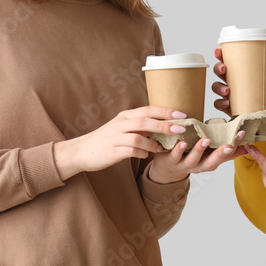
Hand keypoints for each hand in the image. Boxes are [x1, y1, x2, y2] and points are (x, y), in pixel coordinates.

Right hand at [53, 106, 189, 180]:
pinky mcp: (112, 151)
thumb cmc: (107, 140)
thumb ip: (141, 127)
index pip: (148, 110)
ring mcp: (115, 137)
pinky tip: (146, 155)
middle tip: (181, 129)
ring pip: (138, 137)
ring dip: (153, 143)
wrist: (82, 151)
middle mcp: (120, 124)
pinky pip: (130, 150)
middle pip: (145, 121)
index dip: (166, 111)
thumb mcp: (123, 129)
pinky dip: (141, 153)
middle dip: (164, 124)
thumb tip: (164, 127)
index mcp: (125, 116)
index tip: (182, 114)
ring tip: (161, 148)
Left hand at [148, 130, 249, 183]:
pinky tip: (182, 142)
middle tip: (229, 145)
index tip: (242, 133)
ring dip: (200, 150)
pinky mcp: (171, 160)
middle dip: (221, 153)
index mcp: (210, 162)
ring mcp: (185, 164)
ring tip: (205, 139)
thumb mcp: (211, 156)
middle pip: (212, 162)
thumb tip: (248, 146)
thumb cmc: (192, 158)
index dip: (235, 145)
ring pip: (194, 159)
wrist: (167, 169)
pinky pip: (175, 156)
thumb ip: (228, 152)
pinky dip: (179, 150)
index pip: (225, 155)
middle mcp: (200, 166)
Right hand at [211, 47, 265, 115]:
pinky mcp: (228, 109)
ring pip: (216, 87)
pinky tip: (227, 103)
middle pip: (220, 73)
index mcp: (243, 76)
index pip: (230, 63)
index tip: (218, 51)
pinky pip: (218, 104)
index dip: (221, 56)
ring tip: (227, 90)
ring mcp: (229, 97)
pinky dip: (220, 102)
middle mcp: (234, 85)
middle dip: (218, 68)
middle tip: (224, 69)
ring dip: (218, 87)